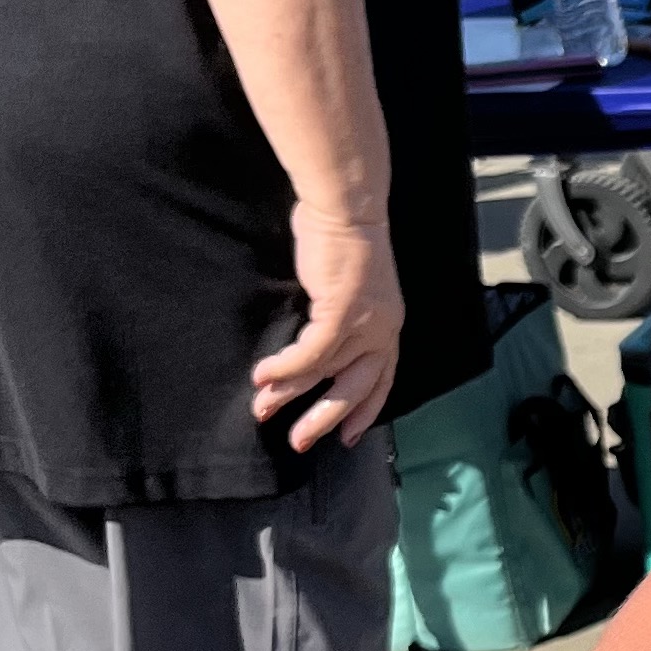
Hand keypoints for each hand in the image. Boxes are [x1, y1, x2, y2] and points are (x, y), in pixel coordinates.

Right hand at [255, 206, 402, 449]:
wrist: (345, 208)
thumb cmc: (341, 241)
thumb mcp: (345, 288)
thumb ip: (336, 319)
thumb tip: (312, 346)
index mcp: (388, 326)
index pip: (382, 380)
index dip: (364, 410)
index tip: (350, 437)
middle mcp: (383, 329)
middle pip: (355, 388)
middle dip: (324, 419)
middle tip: (299, 442)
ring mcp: (365, 323)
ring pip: (324, 372)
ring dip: (289, 393)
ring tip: (262, 411)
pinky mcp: (342, 312)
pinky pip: (311, 354)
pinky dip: (286, 368)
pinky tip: (263, 376)